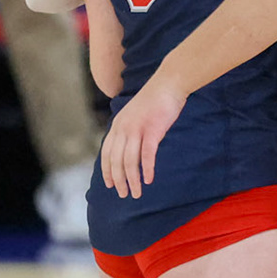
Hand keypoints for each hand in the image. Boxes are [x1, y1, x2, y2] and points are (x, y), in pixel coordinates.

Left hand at [100, 78, 184, 199]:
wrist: (169, 83)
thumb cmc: (156, 100)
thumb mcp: (136, 115)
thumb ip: (130, 130)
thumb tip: (130, 147)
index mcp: (117, 125)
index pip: (107, 153)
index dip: (107, 171)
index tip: (110, 185)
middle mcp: (123, 128)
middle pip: (117, 161)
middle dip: (119, 180)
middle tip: (124, 194)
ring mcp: (137, 129)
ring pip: (130, 162)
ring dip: (132, 180)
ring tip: (136, 193)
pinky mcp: (152, 130)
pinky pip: (147, 155)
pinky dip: (147, 169)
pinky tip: (149, 180)